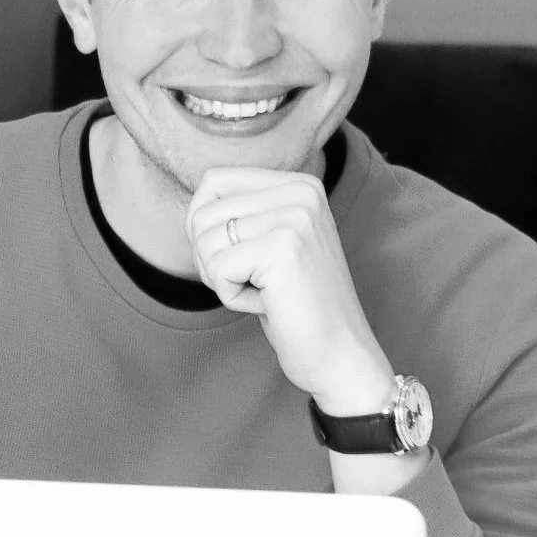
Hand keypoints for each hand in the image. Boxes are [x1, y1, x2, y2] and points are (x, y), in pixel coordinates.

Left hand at [185, 167, 393, 411]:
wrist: (341, 355)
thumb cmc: (295, 304)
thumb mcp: (272, 242)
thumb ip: (243, 213)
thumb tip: (196, 205)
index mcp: (299, 184)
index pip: (214, 181)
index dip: (205, 226)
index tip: (236, 257)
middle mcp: (301, 192)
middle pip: (204, 212)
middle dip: (211, 257)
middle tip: (253, 281)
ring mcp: (295, 217)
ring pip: (205, 240)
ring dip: (222, 278)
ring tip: (264, 291)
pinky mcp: (284, 249)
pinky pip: (217, 269)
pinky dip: (231, 296)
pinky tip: (268, 303)